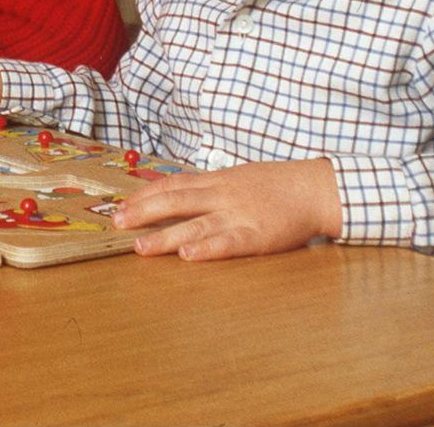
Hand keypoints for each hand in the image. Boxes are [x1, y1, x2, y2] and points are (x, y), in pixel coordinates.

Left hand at [113, 158, 342, 261]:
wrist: (315, 188)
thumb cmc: (276, 185)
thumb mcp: (237, 177)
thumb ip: (208, 186)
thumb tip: (174, 193)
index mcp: (217, 180)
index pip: (172, 184)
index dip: (144, 196)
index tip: (120, 206)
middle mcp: (223, 195)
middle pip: (176, 201)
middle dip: (144, 213)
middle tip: (118, 225)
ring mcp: (239, 215)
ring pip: (196, 224)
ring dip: (166, 237)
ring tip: (141, 248)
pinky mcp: (258, 235)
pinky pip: (228, 242)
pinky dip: (208, 248)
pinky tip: (189, 255)